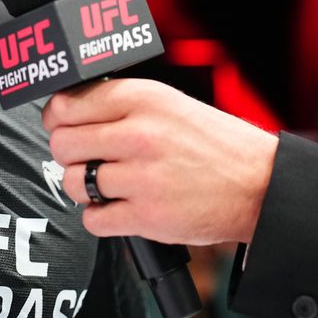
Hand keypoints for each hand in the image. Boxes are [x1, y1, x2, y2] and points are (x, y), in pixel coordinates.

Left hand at [42, 78, 278, 245]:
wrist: (260, 184)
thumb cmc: (213, 143)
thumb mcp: (168, 103)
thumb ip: (121, 103)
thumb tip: (67, 110)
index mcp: (143, 98)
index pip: (67, 104)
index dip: (57, 117)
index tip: (61, 124)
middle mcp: (139, 134)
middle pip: (63, 143)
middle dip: (66, 152)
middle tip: (83, 157)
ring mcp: (142, 177)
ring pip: (72, 182)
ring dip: (81, 186)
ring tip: (104, 183)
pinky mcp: (148, 216)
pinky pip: (93, 219)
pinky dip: (99, 217)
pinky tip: (116, 206)